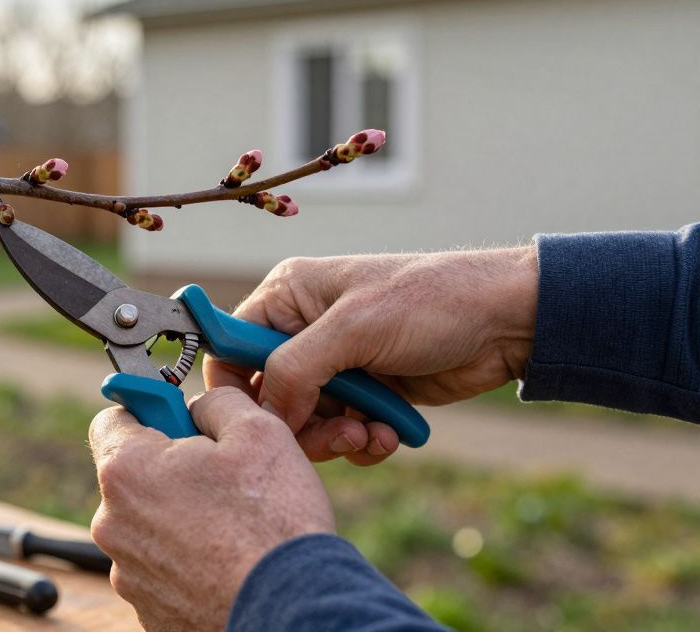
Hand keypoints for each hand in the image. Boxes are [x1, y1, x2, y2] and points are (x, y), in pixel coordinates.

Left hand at [88, 387, 333, 630]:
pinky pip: (162, 566)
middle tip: (223, 477)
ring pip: (149, 523)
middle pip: (134, 475)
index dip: (148, 410)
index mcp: (127, 470)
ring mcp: (127, 571)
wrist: (292, 610)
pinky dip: (188, 559)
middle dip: (171, 468)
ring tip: (233, 526)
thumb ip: (215, 401)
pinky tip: (227, 561)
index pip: (110, 419)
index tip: (179, 419)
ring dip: (181, 516)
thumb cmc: (275, 521)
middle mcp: (113, 523)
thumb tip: (200, 405)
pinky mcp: (148, 608)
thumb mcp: (258, 430)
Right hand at [204, 248, 537, 464]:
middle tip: (336, 433)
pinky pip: (341, 433)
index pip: (230, 346)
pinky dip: (362, 442)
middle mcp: (304, 331)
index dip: (236, 387)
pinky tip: (389, 432)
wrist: (507, 323)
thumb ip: (296, 369)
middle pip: (267, 395)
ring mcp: (336, 365)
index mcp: (288, 296)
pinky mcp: (365, 394)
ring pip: (304, 422)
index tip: (254, 422)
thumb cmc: (431, 301)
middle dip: (298, 424)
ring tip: (369, 433)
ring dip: (335, 438)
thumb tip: (264, 415)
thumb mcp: (354, 328)